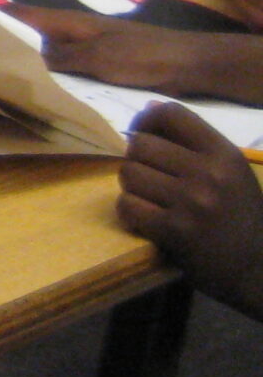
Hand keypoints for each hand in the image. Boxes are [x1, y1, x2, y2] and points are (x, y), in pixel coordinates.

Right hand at [5, 5, 208, 92]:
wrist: (189, 64)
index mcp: (67, 22)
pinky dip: (45, 77)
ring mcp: (83, 50)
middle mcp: (70, 32)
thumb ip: (57, 58)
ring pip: (42, 54)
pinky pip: (61, 70)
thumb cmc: (143, 54)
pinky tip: (35, 92)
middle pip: (26, 34)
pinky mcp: (95, 67)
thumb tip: (14, 58)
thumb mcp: (97, 58)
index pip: (18, 14)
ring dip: (22, 63)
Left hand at [118, 102, 262, 316]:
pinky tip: (145, 218)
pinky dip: (130, 212)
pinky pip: (128, 205)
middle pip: (140, 144)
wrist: (257, 269)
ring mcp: (191, 202)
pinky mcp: (174, 230)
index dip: (147, 120)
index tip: (143, 134)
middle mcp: (209, 173)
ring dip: (132, 186)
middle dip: (137, 159)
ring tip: (149, 198)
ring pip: (129, 173)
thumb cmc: (240, 216)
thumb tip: (150, 106)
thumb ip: (193, 141)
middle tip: (149, 176)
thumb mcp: (230, 172)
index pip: (171, 114)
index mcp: (224, 154)